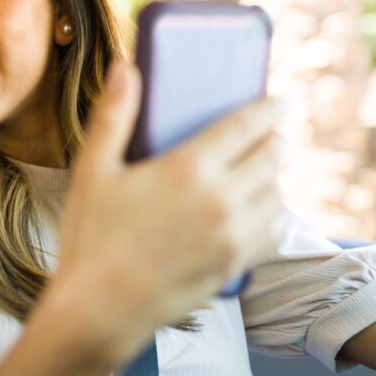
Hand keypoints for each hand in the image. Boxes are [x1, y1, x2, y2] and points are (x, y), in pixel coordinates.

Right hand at [51, 61, 284, 359]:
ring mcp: (233, 236)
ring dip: (274, 176)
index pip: (247, 127)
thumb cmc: (91, 237)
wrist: (101, 308)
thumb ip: (114, 115)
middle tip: (270, 133)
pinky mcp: (235, 265)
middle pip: (271, 158)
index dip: (270, 109)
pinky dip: (272, 214)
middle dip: (275, 140)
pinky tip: (258, 211)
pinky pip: (272, 231)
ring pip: (277, 194)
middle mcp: (222, 200)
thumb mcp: (93, 170)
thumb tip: (125, 67)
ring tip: (262, 170)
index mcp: (189, 169)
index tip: (283, 101)